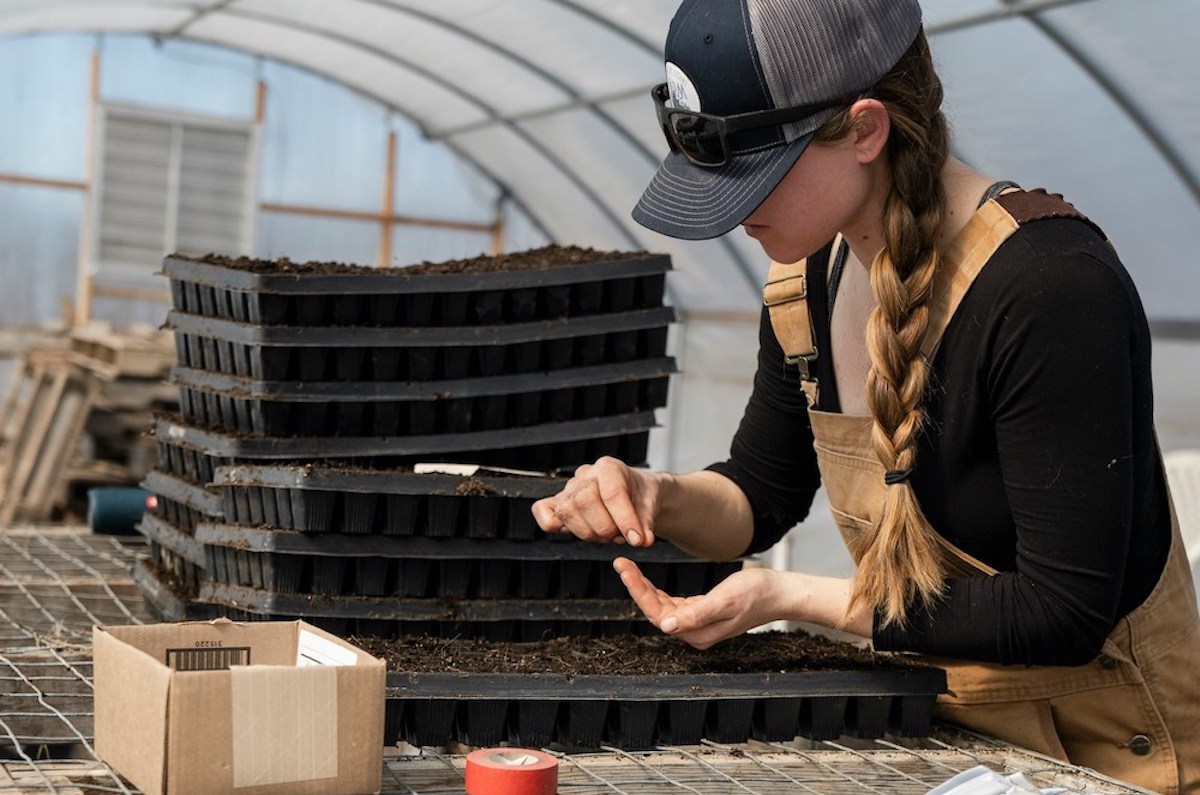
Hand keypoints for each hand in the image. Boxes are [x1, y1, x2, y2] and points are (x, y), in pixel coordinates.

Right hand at [531, 457, 659, 546]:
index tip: (636, 539)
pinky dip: (556, 527)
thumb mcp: (651, 505)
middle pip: (584, 501)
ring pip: (566, 511)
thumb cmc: (640, 496)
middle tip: (619, 536)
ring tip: (607, 536)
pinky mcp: (557, 504)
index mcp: (609, 467)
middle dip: (605, 528)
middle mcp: (586, 475)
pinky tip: (583, 530)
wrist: (635, 493)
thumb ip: (646, 523)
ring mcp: (568, 489)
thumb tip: (641, 540)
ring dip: (589, 533)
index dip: (624, 520)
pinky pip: (544, 514)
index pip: (612, 493)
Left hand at [613, 557, 779, 648]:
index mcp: (697, 633)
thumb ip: (696, 614)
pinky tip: (648, 580)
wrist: (779, 592)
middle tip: (620, 563)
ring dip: (644, 588)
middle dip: (636, 587)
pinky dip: (658, 591)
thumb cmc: (756, 594)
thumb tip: (666, 625)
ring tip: (628, 567)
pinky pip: (672, 604)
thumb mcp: (725, 600)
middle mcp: (694, 633)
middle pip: (655, 610)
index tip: (625, 569)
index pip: (657, 613)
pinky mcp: (702, 613)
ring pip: (661, 607)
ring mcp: (698, 624)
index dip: (638, 591)